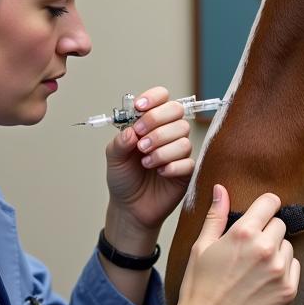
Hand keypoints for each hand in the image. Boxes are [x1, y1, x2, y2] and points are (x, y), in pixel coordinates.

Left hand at [104, 87, 193, 236]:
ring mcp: (179, 151)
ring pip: (183, 138)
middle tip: (140, 141)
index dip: (153, 98)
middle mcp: (168, 132)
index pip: (162, 97)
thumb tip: (131, 130)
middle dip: (156, 122)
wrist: (129, 207)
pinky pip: (188, 161)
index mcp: (151, 123)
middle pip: (176, 111)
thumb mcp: (114, 157)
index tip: (139, 108)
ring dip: (161, 149)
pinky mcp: (187, 170)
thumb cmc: (124, 178)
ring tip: (145, 162)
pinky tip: (159, 173)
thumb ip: (120, 142)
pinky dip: (172, 166)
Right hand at [146, 185, 299, 304]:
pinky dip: (283, 271)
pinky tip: (263, 281)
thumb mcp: (201, 247)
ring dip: (276, 252)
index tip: (262, 213)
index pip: (270, 202)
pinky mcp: (288, 290)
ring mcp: (279, 270)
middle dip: (267, 232)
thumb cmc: (199, 287)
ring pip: (288, 246)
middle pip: (279, 225)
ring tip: (255, 268)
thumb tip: (221, 189)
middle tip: (249, 250)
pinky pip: (294, 267)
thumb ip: (216, 215)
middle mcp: (265, 248)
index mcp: (243, 233)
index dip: (265, 206)